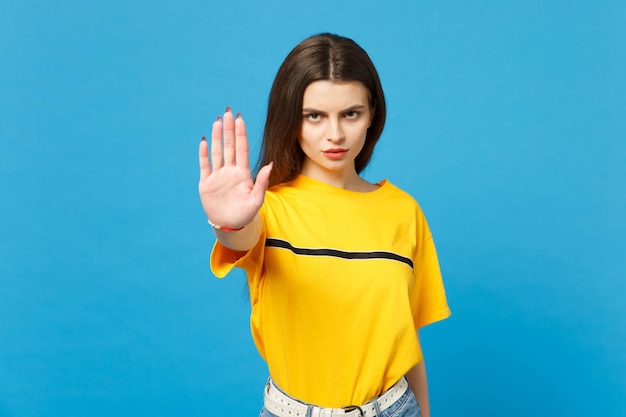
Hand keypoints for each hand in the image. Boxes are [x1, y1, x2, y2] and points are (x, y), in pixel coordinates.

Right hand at [198, 108, 271, 228]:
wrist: (230, 227)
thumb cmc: (246, 214)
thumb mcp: (257, 199)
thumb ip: (262, 181)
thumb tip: (270, 164)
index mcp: (243, 173)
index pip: (241, 148)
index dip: (241, 133)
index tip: (240, 118)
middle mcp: (230, 171)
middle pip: (229, 145)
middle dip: (229, 128)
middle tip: (228, 111)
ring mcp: (217, 176)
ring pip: (217, 152)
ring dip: (217, 136)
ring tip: (217, 121)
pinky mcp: (206, 183)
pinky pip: (204, 165)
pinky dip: (204, 153)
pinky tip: (204, 141)